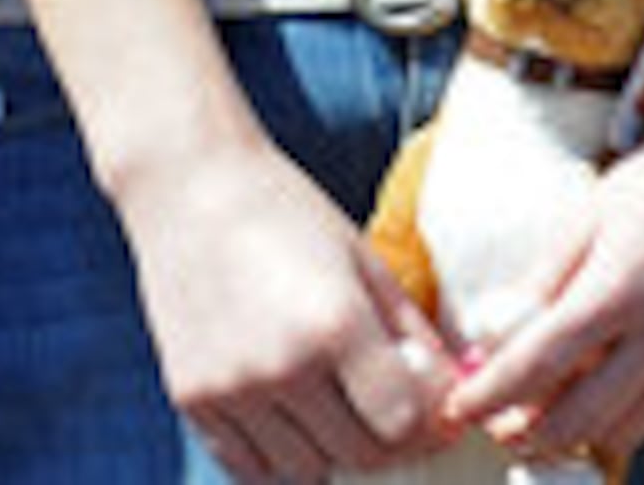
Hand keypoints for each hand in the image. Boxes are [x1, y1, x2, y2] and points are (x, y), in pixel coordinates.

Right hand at [112, 141, 450, 479]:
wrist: (187, 186)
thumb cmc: (285, 212)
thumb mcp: (363, 259)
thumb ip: (412, 332)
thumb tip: (456, 391)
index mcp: (334, 322)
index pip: (402, 423)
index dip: (428, 422)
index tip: (433, 408)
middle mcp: (281, 366)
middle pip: (358, 455)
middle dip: (388, 439)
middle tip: (389, 407)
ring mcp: (230, 390)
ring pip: (306, 469)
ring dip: (332, 449)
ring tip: (335, 402)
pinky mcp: (191, 400)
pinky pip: (250, 467)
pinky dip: (278, 455)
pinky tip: (288, 412)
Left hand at [444, 130, 643, 462]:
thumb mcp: (588, 217)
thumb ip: (542, 282)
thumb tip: (493, 341)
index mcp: (618, 289)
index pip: (536, 364)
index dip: (490, 395)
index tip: (462, 409)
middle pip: (578, 419)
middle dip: (529, 434)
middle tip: (505, 427)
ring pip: (625, 431)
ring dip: (584, 429)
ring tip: (560, 407)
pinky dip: (638, 421)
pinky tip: (621, 393)